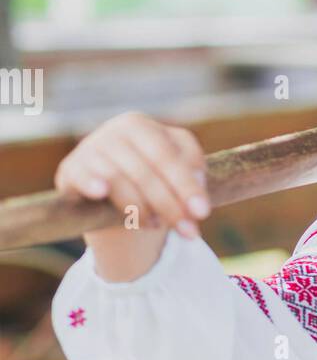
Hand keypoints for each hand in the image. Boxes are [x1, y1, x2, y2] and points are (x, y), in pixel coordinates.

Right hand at [54, 110, 210, 238]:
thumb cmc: (149, 178)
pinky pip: (82, 176)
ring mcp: (90, 149)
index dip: (186, 186)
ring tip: (157, 226)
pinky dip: (91, 182)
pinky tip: (102, 192)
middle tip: (189, 232)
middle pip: (145, 170)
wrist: (107, 197)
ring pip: (118, 178)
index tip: (203, 213)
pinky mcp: (70, 170)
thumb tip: (197, 183)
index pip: (168, 156)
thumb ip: (191, 171)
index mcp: (142, 127)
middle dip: (169, 204)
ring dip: (140, 207)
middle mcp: (114, 132)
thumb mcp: (173, 171)